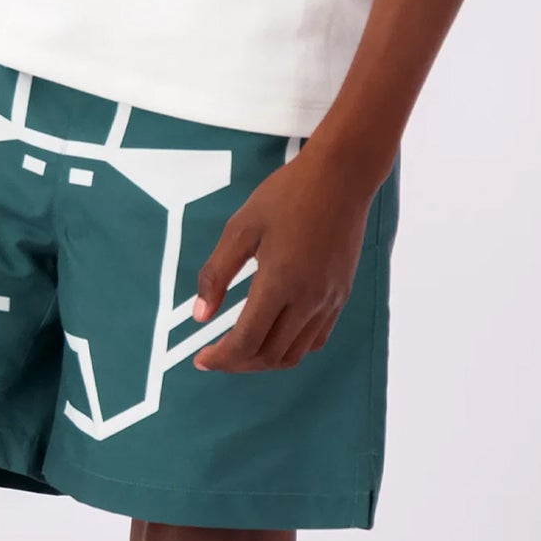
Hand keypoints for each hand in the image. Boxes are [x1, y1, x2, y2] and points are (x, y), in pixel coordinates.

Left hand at [190, 148, 378, 372]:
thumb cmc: (287, 195)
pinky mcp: (341, 295)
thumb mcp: (240, 228)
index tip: (201, 359)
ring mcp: (329, 300)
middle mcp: (308, 300)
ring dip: (264, 360)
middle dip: (237, 363)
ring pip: (294, 354)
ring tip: (241, 349)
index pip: (246, 341)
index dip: (220, 358)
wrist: (341, 177)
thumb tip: (199, 316)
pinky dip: (290, 347)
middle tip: (216, 354)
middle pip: (269, 356)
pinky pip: (315, 339)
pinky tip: (274, 335)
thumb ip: (216, 275)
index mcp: (279, 283)